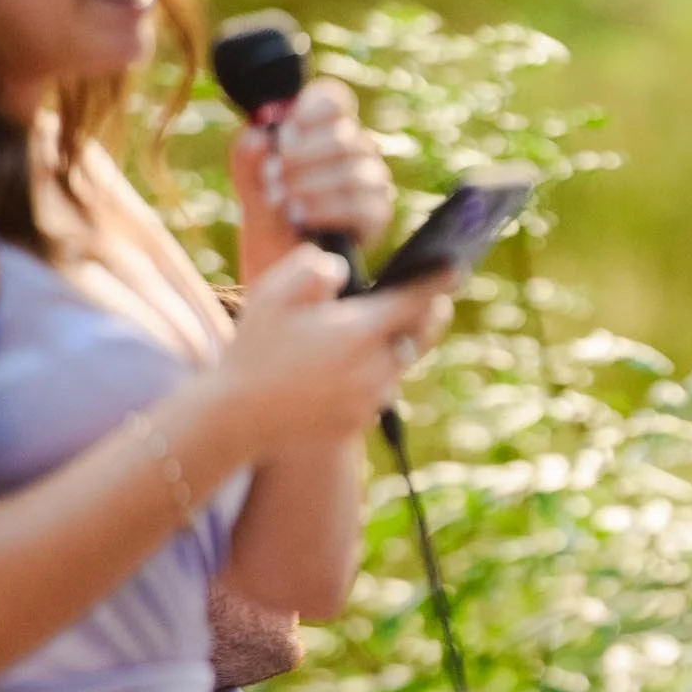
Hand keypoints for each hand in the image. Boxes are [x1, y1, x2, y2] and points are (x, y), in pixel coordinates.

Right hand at [213, 245, 454, 447]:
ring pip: (399, 365)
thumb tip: (347, 270)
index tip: (456, 268)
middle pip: (419, 336)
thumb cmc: (255, 347)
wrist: (235, 416)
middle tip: (434, 299)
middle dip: (430, 315)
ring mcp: (369, 400)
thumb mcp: (277, 293)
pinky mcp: (358, 424)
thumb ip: (318, 268)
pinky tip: (353, 365)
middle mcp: (374, 369)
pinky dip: (374, 376)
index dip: (437, 282)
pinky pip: (377, 393)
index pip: (414, 301)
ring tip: (387, 329)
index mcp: (359, 332)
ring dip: (398, 346)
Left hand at [230, 77, 394, 272]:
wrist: (279, 252)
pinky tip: (300, 217)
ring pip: (351, 172)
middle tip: (271, 175)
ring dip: (308, 186)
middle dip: (300, 158)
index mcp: (328, 126)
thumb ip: (248, 152)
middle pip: (342, 136)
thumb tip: (260, 135)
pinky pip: (359, 205)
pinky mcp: (377, 213)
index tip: (284, 132)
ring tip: (280, 201)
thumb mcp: (249, 175)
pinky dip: (324, 210)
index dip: (310, 111)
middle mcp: (357, 148)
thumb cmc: (269, 203)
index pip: (335, 99)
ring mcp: (372, 180)